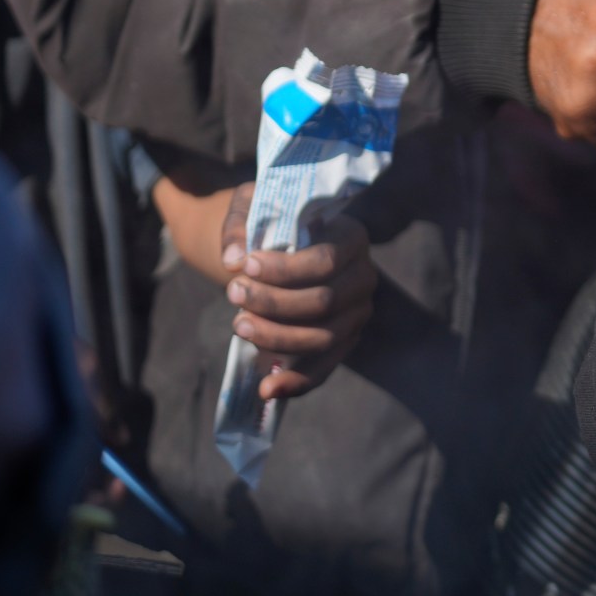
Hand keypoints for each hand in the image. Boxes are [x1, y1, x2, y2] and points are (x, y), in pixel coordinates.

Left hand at [216, 182, 376, 401]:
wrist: (279, 247)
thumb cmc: (270, 222)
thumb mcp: (253, 206)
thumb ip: (240, 225)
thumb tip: (232, 260)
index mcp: (351, 237)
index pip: (326, 261)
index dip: (285, 270)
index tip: (244, 266)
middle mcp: (363, 276)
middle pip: (324, 302)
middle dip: (273, 303)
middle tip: (232, 294)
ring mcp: (357, 313)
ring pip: (324, 337)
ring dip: (277, 337)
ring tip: (238, 325)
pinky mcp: (343, 340)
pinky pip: (325, 368)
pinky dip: (297, 381)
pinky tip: (266, 389)